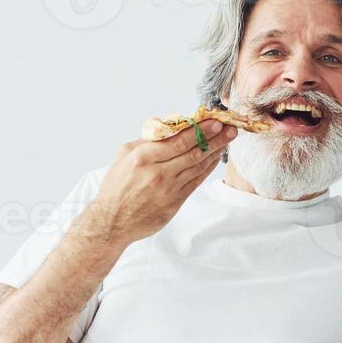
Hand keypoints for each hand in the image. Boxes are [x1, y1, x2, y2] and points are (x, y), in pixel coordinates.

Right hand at [85, 119, 237, 245]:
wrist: (112, 221)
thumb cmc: (116, 187)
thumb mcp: (123, 156)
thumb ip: (146, 142)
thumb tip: (168, 128)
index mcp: (143, 157)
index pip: (178, 139)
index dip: (200, 129)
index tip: (215, 121)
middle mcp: (157, 172)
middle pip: (192, 151)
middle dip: (214, 138)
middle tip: (230, 128)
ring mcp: (168, 189)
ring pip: (197, 166)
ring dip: (215, 152)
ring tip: (227, 140)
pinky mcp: (174, 202)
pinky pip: (195, 182)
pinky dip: (207, 169)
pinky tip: (215, 159)